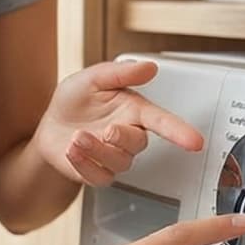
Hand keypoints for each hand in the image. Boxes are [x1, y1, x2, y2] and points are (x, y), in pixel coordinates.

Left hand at [33, 59, 203, 186]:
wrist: (49, 127)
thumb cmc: (74, 101)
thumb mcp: (92, 79)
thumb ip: (119, 73)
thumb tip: (149, 67)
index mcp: (133, 111)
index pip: (162, 121)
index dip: (179, 131)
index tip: (195, 141)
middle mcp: (128, 135)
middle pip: (139, 143)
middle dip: (122, 138)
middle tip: (106, 130)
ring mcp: (114, 156)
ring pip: (119, 162)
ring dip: (96, 149)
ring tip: (76, 136)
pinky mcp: (99, 173)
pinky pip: (100, 177)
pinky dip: (83, 163)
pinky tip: (71, 149)